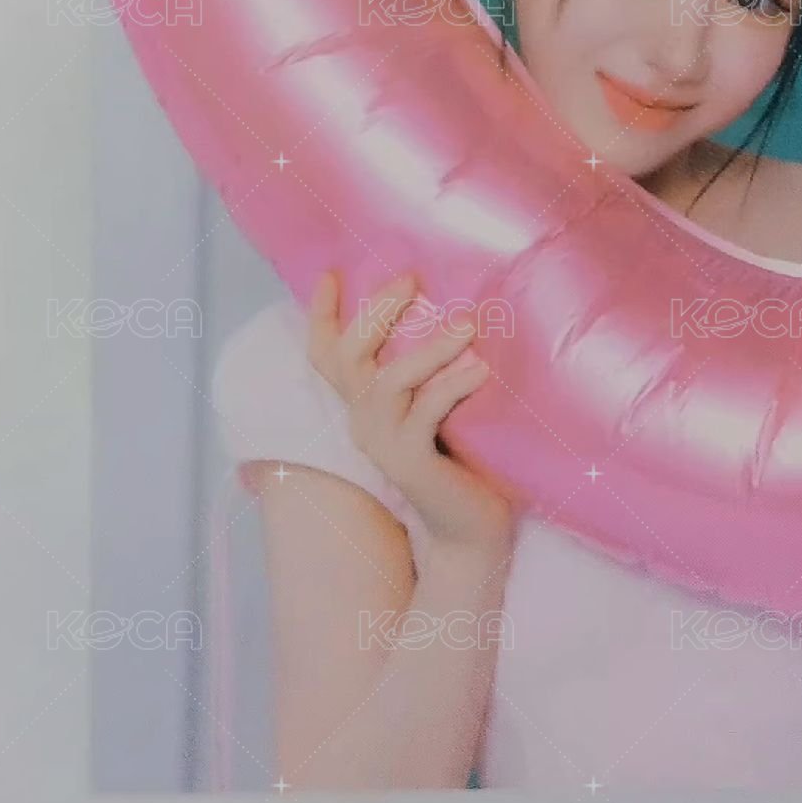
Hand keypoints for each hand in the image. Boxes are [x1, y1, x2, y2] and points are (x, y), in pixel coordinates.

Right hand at [306, 270, 515, 555]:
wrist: (472, 529)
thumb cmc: (464, 460)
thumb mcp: (439, 407)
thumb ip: (430, 371)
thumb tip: (455, 307)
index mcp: (363, 406)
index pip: (325, 357)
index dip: (320, 316)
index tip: (329, 273)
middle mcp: (363, 422)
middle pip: (347, 359)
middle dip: (374, 313)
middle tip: (409, 280)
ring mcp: (383, 444)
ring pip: (389, 383)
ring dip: (429, 349)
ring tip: (467, 324)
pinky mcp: (411, 463)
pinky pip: (426, 413)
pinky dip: (453, 386)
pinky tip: (481, 369)